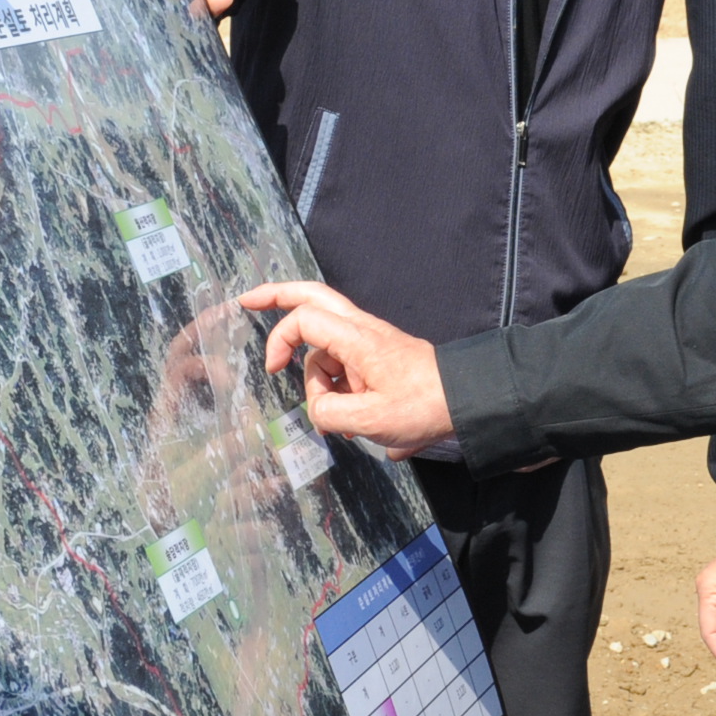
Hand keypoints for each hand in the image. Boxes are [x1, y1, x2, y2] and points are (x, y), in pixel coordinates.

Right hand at [238, 281, 456, 458]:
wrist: (467, 400)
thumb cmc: (423, 405)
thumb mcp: (369, 419)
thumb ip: (328, 412)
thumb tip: (318, 409)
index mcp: (357, 338)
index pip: (303, 321)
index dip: (279, 341)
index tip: (272, 370)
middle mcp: (361, 329)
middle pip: (312, 296)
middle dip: (277, 295)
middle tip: (248, 300)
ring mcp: (370, 339)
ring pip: (325, 343)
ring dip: (320, 378)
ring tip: (347, 420)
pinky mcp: (377, 354)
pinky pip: (343, 361)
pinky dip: (337, 385)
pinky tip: (354, 420)